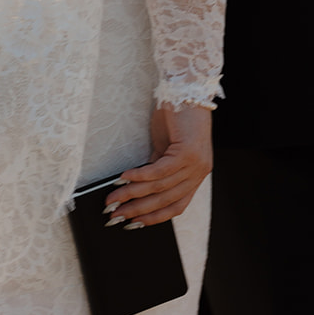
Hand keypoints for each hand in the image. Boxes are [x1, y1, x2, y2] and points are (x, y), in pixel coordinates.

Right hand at [103, 103, 212, 226]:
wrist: (188, 90)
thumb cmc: (178, 118)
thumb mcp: (167, 149)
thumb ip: (158, 169)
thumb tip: (136, 189)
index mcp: (196, 175)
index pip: (176, 206)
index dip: (153, 218)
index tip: (132, 224)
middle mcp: (200, 172)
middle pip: (166, 200)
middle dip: (137, 210)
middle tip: (114, 214)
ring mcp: (196, 163)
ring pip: (160, 187)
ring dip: (132, 194)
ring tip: (113, 197)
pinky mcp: (188, 152)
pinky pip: (159, 171)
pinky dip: (139, 176)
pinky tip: (124, 177)